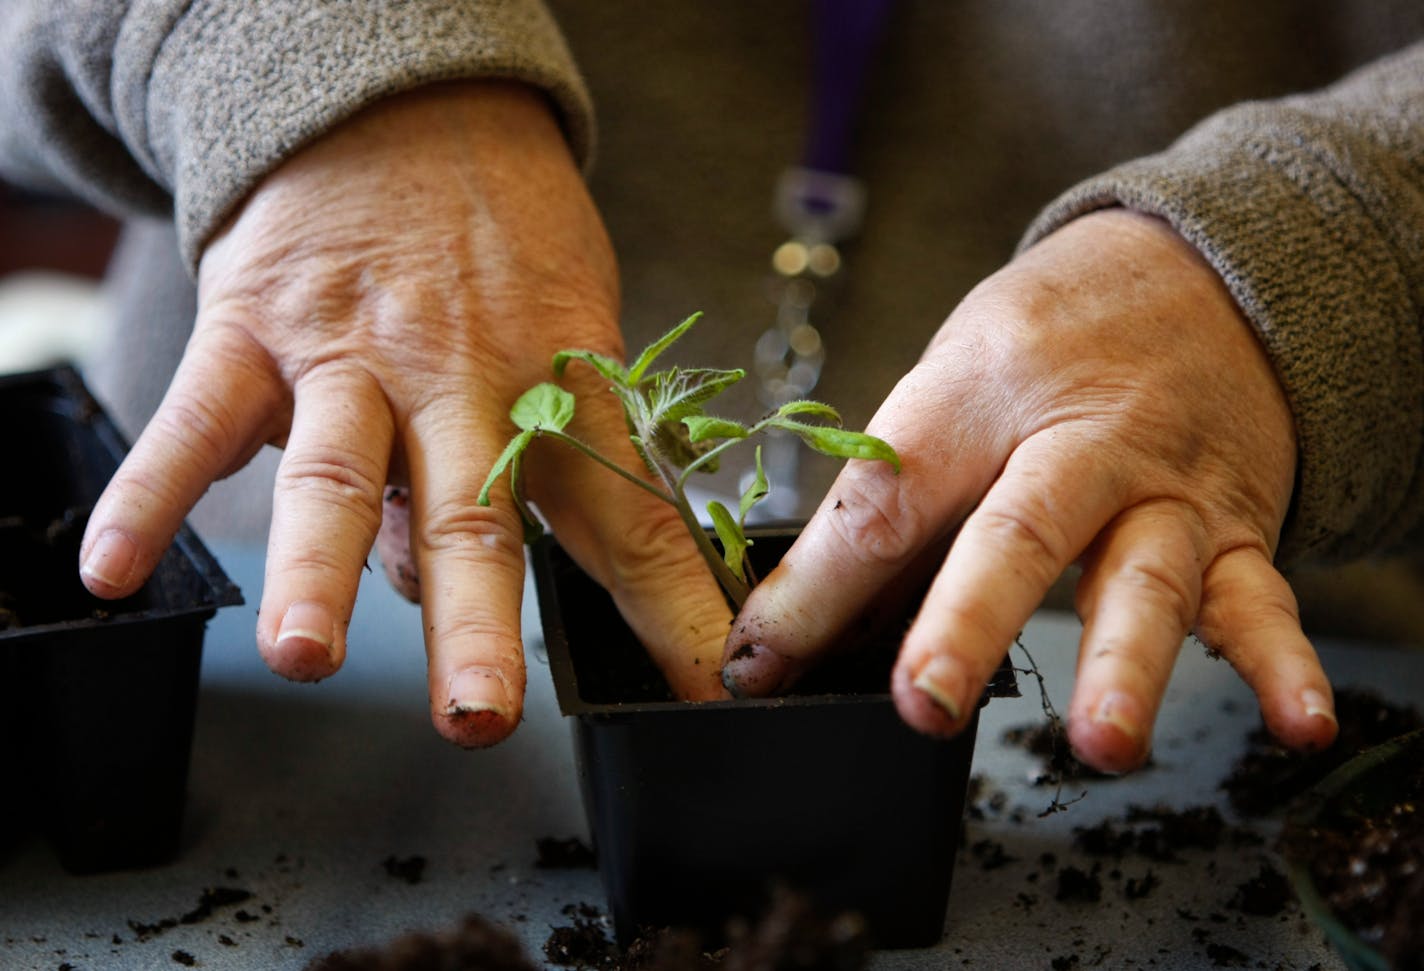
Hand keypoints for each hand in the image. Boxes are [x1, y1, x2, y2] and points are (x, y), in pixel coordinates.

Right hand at [77, 81, 728, 746]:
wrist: (402, 107)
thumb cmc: (500, 237)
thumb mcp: (563, 325)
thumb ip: (519, 458)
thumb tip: (438, 585)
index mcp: (559, 382)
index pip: (630, 515)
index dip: (672, 611)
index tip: (700, 692)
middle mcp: (459, 376)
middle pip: (474, 511)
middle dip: (475, 622)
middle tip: (476, 715)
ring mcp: (351, 353)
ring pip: (337, 471)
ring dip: (318, 569)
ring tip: (304, 651)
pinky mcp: (255, 328)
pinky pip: (196, 417)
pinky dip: (149, 493)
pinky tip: (117, 568)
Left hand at [722, 209, 1336, 772]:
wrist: (1196, 271)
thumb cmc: (1047, 339)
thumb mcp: (951, 383)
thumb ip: (895, 505)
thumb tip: (806, 627)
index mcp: (980, 395)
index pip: (887, 499)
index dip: (817, 588)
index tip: (760, 663)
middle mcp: (1078, 440)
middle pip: (1018, 533)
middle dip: (967, 621)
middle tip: (922, 701)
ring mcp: (1163, 488)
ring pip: (1146, 578)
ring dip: (1124, 664)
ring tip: (1102, 741)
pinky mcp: (1233, 527)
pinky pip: (1263, 597)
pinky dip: (1285, 662)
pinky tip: (1296, 723)